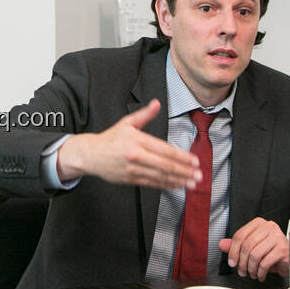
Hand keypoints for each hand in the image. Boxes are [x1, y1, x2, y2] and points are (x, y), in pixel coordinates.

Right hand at [56, 99, 201, 189]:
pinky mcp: (131, 179)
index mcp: (138, 140)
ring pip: (160, 177)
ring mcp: (134, 169)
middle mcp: (136, 156)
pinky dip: (166, 185)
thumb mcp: (127, 123)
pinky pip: (152, 184)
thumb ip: (145, 115)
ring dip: (179, 181)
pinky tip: (177, 185)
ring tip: (192, 183)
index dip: (181, 157)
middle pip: (165, 165)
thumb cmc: (110, 138)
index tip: (194, 161)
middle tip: (198, 175)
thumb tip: (156, 103)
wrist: (91, 155)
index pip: (165, 150)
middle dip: (184, 171)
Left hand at [218, 218, 289, 280]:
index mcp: (258, 224)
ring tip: (252, 273)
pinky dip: (260, 272)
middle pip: (247, 245)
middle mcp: (268, 227)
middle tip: (241, 270)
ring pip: (255, 255)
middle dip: (242, 262)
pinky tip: (260, 275)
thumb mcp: (253, 246)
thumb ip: (237, 245)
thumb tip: (222, 244)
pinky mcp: (283, 249)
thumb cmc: (273, 250)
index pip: (240, 235)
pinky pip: (265, 263)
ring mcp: (277, 237)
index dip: (232, 251)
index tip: (232, 262)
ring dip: (251, 268)